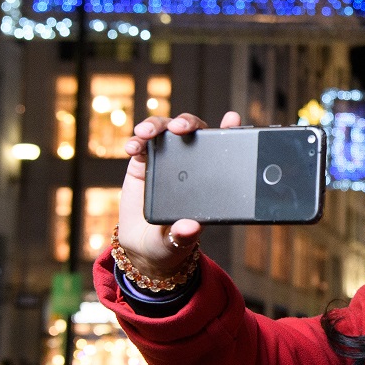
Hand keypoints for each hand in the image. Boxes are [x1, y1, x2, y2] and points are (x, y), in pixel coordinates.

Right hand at [118, 111, 241, 278]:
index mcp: (208, 178)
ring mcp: (166, 160)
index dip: (229, 131)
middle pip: (191, 131)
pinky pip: (140, 144)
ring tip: (147, 133)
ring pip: (165, 131)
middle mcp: (189, 164)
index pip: (222, 149)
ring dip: (157, 126)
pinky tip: (132, 147)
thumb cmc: (170, 241)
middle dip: (187, 123)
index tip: (231, 119)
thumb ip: (184, 235)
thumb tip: (190, 227)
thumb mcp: (179, 241)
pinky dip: (136, 141)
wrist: (144, 245)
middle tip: (180, 128)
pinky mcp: (143, 163)